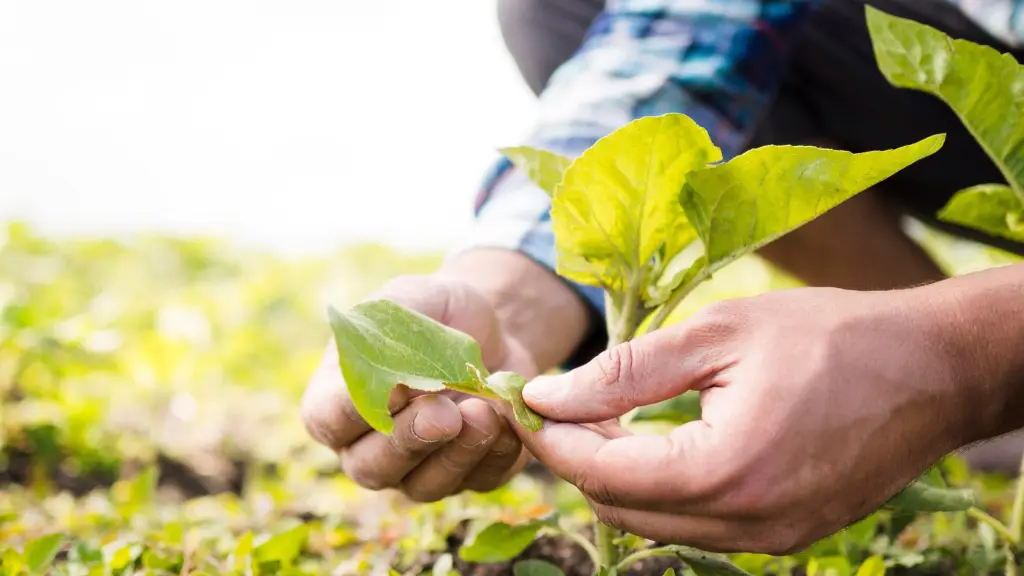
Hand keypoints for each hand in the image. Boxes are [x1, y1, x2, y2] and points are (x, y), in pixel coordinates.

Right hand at [301, 273, 537, 501]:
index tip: (393, 386)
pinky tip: (506, 420)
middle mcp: (369, 445)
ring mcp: (417, 468)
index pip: (328, 420)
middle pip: (372, 467)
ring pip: (424, 485)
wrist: (494, 328)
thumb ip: (389, 331)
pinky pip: (478, 480)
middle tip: (444, 412)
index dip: (355, 411)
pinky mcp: (469, 475)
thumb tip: (393, 383)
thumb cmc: (436, 312)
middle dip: (409, 440)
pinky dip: (495, 454)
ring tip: (483, 413)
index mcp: (338, 399)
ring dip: (456, 454)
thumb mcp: (410, 298)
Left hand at [512, 287, 979, 554]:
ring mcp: (769, 540)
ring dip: (617, 476)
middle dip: (577, 458)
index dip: (552, 438)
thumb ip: (624, 372)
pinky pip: (697, 525)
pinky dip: (663, 489)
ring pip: (655, 524)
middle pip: (620, 509)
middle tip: (556, 405)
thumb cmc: (830, 336)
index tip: (523, 401)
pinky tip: (657, 440)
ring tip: (601, 417)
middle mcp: (746, 524)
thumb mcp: (717, 335)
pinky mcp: (786, 536)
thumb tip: (546, 395)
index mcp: (724, 471)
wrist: (933, 369)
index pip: (602, 473)